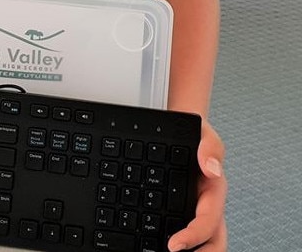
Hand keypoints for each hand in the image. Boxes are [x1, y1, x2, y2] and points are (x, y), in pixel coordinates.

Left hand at [168, 119, 226, 251]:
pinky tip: (156, 246)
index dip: (193, 236)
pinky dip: (180, 245)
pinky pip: (184, 234)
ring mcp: (195, 211)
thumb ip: (210, 147)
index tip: (173, 245)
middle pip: (213, 243)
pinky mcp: (181, 212)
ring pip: (202, 244)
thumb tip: (211, 168)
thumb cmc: (196, 134)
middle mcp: (207, 207)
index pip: (208, 222)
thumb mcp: (204, 133)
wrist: (182, 130)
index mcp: (214, 192)